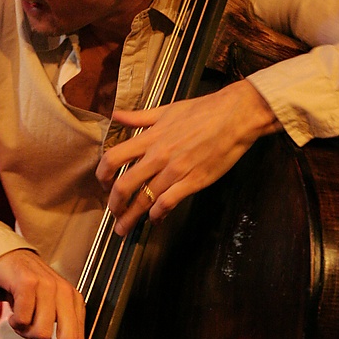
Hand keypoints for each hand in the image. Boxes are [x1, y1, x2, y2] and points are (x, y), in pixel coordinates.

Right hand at [0, 249, 84, 338]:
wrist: (10, 262)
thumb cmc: (29, 294)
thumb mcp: (45, 316)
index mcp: (75, 302)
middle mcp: (66, 293)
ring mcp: (49, 286)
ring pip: (41, 332)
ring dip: (27, 335)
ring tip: (23, 324)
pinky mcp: (29, 283)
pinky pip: (23, 319)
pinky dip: (15, 323)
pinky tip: (15, 314)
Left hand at [96, 80, 280, 235]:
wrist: (235, 116)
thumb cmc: (204, 110)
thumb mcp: (167, 109)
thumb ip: (140, 117)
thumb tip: (117, 116)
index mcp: (150, 137)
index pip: (114, 158)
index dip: (103, 174)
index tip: (103, 184)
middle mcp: (158, 156)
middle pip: (124, 186)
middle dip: (115, 205)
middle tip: (114, 214)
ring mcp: (175, 170)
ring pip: (145, 200)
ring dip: (132, 217)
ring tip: (126, 228)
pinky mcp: (193, 181)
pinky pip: (168, 203)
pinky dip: (158, 215)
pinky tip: (155, 220)